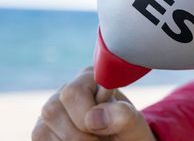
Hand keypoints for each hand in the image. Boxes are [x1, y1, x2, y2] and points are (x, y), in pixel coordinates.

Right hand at [32, 66, 155, 140]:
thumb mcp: (133, 124)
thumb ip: (123, 116)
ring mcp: (51, 109)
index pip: (74, 92)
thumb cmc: (129, 133)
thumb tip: (95, 118)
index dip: (87, 114)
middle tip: (100, 139)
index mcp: (91, 78)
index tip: (104, 127)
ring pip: (42, 128)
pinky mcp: (42, 129)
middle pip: (53, 109)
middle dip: (79, 134)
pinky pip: (40, 139)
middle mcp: (66, 89)